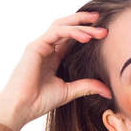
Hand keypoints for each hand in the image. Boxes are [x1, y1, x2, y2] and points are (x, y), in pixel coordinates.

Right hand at [0, 11, 113, 130]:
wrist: (21, 108)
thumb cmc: (39, 101)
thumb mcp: (69, 92)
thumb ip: (87, 87)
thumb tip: (108, 92)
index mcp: (53, 56)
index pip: (70, 38)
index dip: (86, 32)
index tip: (104, 33)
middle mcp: (46, 48)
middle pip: (67, 27)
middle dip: (85, 23)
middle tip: (104, 24)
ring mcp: (40, 46)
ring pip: (62, 26)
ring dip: (81, 25)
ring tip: (98, 27)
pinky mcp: (35, 47)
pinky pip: (56, 33)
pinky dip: (71, 32)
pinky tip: (86, 37)